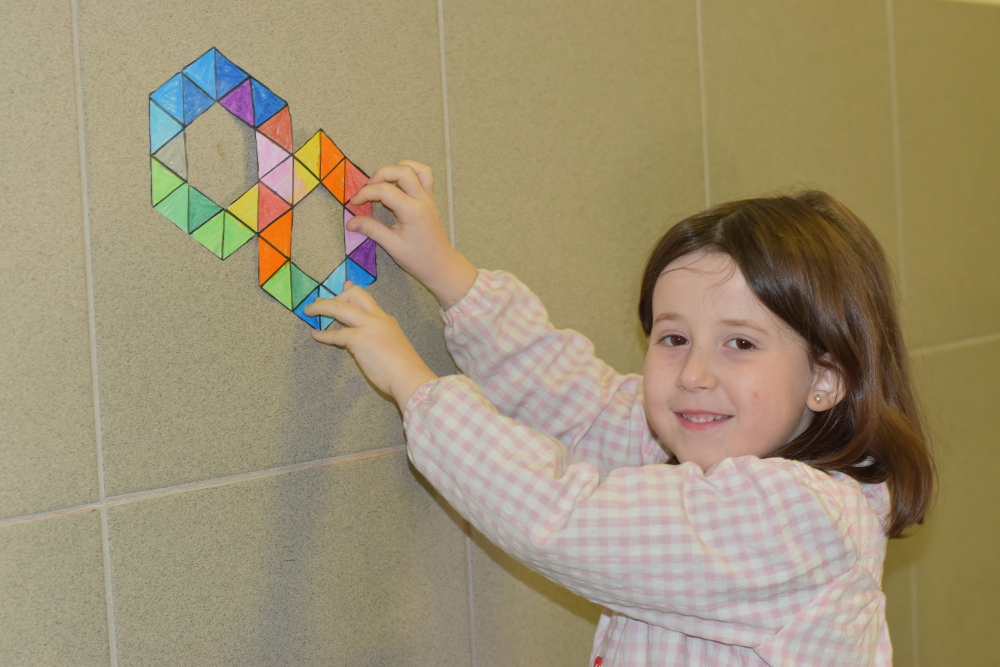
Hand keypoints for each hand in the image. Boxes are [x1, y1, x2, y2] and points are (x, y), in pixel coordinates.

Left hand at [305, 282, 436, 405]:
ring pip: (340, 307)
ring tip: (309, 311)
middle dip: (336, 297)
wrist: (409, 377)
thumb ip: (379, 336)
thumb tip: (366, 339)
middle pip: (354, 295)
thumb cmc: (403, 368)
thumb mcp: (391, 344)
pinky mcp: (360, 339)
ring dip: (322, 307)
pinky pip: (336, 334)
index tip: (344, 286)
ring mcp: (368, 327)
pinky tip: (316, 335)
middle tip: (321, 303)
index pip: (366, 300)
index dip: (352, 291)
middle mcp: (378, 318)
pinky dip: (324, 334)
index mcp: (386, 320)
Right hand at [346, 160, 476, 307]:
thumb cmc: (418, 259)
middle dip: (380, 175)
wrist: (440, 265)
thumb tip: (351, 222)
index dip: (365, 193)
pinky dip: (409, 171)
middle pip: (401, 171)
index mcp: (412, 211)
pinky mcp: (429, 199)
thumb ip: (371, 230)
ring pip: (415, 168)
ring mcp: (428, 197)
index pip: (385, 190)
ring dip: (396, 169)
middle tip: (367, 189)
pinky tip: (397, 182)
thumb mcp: (392, 246)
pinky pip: (423, 175)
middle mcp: (422, 199)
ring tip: (382, 182)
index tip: (354, 203)